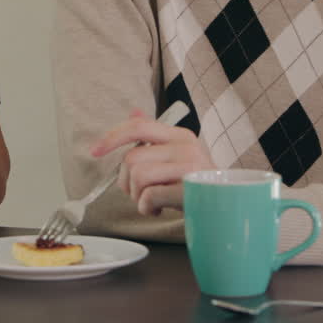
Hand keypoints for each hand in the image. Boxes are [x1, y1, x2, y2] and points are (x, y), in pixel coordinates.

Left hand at [90, 109, 214, 215]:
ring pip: (138, 176)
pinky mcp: (190, 190)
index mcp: (180, 135)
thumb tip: (133, 112)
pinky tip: (159, 210)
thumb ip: (155, 136)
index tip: (95, 151)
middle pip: (132, 158)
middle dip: (127, 182)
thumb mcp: (177, 156)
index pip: (138, 127)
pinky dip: (146, 208)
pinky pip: (149, 196)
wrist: (228, 207)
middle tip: (141, 193)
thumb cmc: (196, 184)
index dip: (112, 137)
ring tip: (153, 202)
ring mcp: (190, 168)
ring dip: (137, 196)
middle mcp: (186, 147)